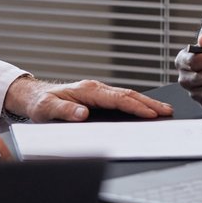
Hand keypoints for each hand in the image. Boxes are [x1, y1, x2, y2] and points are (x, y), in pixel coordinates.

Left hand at [3, 76, 172, 121]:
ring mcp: (98, 92)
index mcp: (87, 90)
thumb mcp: (47, 109)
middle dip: (149, 103)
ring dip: (146, 102)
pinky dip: (136, 103)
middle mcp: (95, 88)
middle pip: (128, 95)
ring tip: (163, 110)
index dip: (135, 106)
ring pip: (127, 95)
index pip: (117, 99)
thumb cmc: (40, 103)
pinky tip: (145, 109)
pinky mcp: (98, 97)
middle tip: (167, 111)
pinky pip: (121, 99)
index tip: (151, 113)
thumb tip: (82, 114)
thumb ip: (64, 111)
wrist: (34, 96)